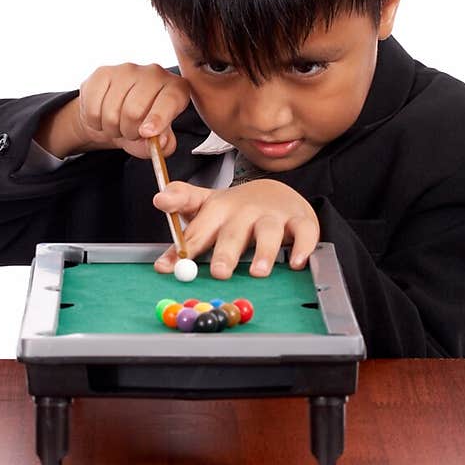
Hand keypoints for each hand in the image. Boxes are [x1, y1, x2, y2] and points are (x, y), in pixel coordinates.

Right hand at [69, 63, 190, 159]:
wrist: (117, 114)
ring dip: (112, 129)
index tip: (146, 133)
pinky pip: (93, 108)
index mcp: (175, 88)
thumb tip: (161, 141)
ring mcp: (127, 70)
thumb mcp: (158, 140)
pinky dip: (96, 122)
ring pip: (111, 112)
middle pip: (134, 111)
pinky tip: (104, 116)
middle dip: (129, 132)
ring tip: (118, 125)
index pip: (169, 100)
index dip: (158, 118)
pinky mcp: (103, 73)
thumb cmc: (144, 126)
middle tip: (131, 133)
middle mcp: (154, 73)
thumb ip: (164, 145)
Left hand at [152, 179, 319, 277]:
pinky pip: (303, 234)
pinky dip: (302, 248)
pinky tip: (296, 263)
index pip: (196, 220)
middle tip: (220, 272)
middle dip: (226, 251)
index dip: (179, 228)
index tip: (162, 220)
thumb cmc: (235, 211)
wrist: (274, 192)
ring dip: (264, 252)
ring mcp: (273, 214)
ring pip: (268, 232)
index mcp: (217, 207)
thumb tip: (160, 243)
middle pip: (233, 231)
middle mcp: (244, 210)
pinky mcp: (300, 220)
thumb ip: (184, 222)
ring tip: (257, 272)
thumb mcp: (206, 209)